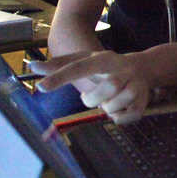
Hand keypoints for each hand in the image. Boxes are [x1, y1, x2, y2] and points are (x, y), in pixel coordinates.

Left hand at [31, 51, 150, 124]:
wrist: (143, 69)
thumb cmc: (107, 66)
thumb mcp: (86, 60)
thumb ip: (59, 65)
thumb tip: (32, 67)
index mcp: (105, 59)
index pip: (79, 67)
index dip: (60, 77)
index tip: (41, 87)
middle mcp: (123, 70)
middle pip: (105, 89)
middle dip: (93, 99)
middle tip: (91, 97)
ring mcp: (136, 86)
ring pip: (114, 106)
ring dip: (106, 108)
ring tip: (108, 100)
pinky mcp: (143, 102)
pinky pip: (125, 118)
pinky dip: (118, 118)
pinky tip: (120, 107)